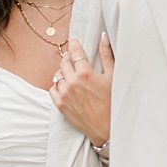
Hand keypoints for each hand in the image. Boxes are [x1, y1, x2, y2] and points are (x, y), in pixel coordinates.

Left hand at [51, 34, 112, 149]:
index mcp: (85, 73)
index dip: (74, 44)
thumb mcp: (113, 77)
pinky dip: (58, 85)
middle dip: (69, 57)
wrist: (106, 128)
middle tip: (74, 57)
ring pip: (57, 75)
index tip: (74, 40)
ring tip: (71, 72)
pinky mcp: (60, 105)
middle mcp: (72, 82)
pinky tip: (66, 85)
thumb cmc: (113, 102)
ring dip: (63, 71)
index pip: (76, 52)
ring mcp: (64, 94)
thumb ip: (107, 55)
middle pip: (64, 62)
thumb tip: (103, 37)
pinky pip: (53, 88)